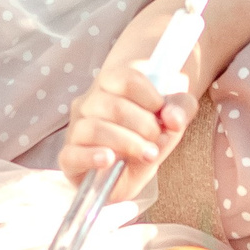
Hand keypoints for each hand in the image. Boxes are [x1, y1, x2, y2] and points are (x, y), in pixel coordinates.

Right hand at [62, 63, 189, 201]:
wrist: (129, 171)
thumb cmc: (148, 137)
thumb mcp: (173, 121)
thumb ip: (180, 111)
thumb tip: (173, 118)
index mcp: (111, 85)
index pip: (125, 78)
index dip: (148, 95)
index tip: (162, 110)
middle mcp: (88, 103)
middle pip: (111, 104)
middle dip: (142, 123)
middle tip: (157, 137)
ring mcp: (75, 130)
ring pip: (92, 128)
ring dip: (125, 141)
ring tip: (147, 154)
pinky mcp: (69, 158)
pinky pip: (71, 154)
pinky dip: (91, 156)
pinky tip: (109, 160)